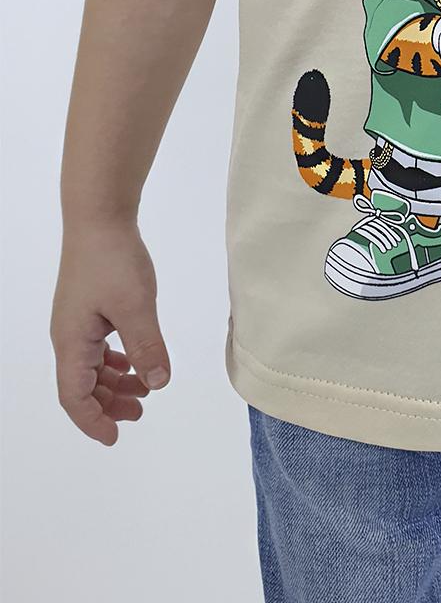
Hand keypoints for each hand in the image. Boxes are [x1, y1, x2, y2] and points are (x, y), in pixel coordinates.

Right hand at [51, 221, 170, 445]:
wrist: (99, 217)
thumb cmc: (113, 260)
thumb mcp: (136, 307)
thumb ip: (147, 347)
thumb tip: (157, 385)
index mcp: (72, 342)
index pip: (74, 397)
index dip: (93, 421)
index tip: (116, 437)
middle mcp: (69, 336)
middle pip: (82, 386)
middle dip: (108, 405)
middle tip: (140, 414)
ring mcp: (78, 321)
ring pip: (91, 366)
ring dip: (115, 382)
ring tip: (144, 390)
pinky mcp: (90, 307)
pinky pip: (98, 346)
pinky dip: (116, 360)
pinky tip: (136, 360)